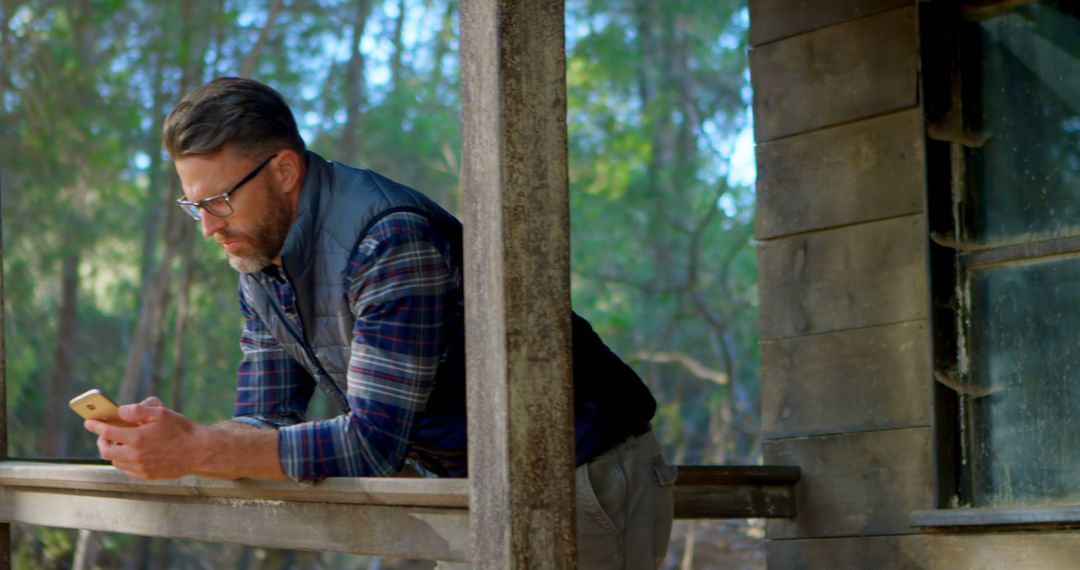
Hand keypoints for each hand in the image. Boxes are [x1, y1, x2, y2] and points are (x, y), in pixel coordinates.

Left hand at [84, 396, 207, 479]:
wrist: (198, 452)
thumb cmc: (181, 430)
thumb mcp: (161, 413)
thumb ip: (138, 410)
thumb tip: (120, 411)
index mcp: (137, 438)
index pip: (107, 431)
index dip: (95, 425)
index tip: (89, 422)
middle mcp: (135, 455)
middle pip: (106, 449)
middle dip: (101, 440)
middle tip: (103, 434)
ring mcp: (140, 467)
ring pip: (115, 461)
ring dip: (113, 451)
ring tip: (118, 443)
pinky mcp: (146, 475)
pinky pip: (127, 469)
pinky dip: (124, 461)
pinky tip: (131, 453)